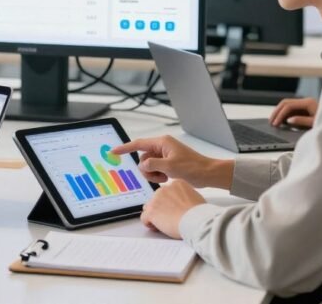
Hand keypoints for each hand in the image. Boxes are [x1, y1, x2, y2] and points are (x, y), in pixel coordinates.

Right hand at [113, 135, 232, 188]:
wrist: (208, 174)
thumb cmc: (193, 168)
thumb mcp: (170, 167)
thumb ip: (152, 164)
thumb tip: (142, 165)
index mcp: (162, 143)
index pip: (138, 144)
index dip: (124, 148)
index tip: (113, 152)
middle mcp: (162, 147)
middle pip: (143, 158)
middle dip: (147, 169)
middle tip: (159, 176)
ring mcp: (165, 155)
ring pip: (148, 165)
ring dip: (153, 174)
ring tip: (165, 178)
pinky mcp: (168, 163)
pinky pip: (155, 169)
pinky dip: (158, 176)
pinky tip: (167, 178)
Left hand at [140, 179, 205, 237]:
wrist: (197, 220)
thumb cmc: (200, 213)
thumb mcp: (196, 197)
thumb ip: (185, 197)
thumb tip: (183, 204)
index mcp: (176, 184)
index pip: (167, 192)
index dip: (169, 203)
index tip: (174, 211)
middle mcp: (164, 189)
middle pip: (156, 199)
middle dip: (161, 209)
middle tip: (169, 219)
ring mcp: (156, 199)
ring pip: (148, 208)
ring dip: (154, 216)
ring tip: (163, 224)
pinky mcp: (151, 211)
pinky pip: (144, 218)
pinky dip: (149, 224)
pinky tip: (157, 228)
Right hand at [270, 97, 317, 127]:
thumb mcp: (315, 123)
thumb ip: (301, 121)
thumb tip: (289, 120)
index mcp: (308, 103)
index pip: (288, 106)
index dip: (280, 114)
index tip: (275, 123)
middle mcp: (306, 101)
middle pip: (285, 103)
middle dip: (277, 112)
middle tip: (271, 122)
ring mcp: (305, 104)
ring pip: (287, 105)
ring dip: (279, 112)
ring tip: (274, 122)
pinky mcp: (305, 109)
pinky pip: (291, 109)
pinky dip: (284, 114)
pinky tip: (281, 121)